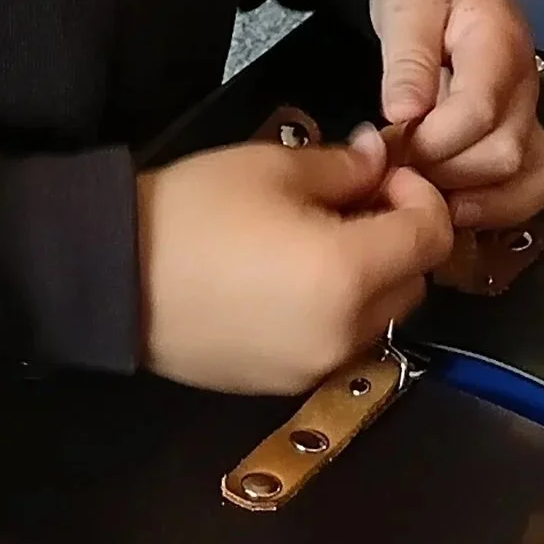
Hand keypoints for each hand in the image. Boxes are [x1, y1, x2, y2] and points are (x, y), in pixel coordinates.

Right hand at [138, 132, 453, 391]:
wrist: (111, 277)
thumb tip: (379, 159)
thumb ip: (343, 166)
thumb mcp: (271, 167)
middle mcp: (346, 334)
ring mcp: (315, 367)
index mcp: (349, 274)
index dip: (419, 195)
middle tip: (354, 199)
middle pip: (414, 283)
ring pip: (379, 318)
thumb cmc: (192, 212)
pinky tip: (288, 277)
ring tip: (318, 237)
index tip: (382, 172)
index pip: (431, 236)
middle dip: (399, 237)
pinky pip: (338, 343)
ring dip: (371, 277)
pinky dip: (336, 309)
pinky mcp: (284, 384)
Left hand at [369, 0, 543, 236]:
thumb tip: (405, 116)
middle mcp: (526, 86)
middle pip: (506, 154)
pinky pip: (531, 184)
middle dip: (446, 172)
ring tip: (425, 195)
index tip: (391, 142)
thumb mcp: (404, 5)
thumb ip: (407, 60)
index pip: (480, 112)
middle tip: (397, 168)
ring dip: (475, 200)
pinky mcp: (521, 133)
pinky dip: (497, 207)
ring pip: (531, 179)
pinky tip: (452, 207)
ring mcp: (529, 113)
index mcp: (500, 44)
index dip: (433, 140)